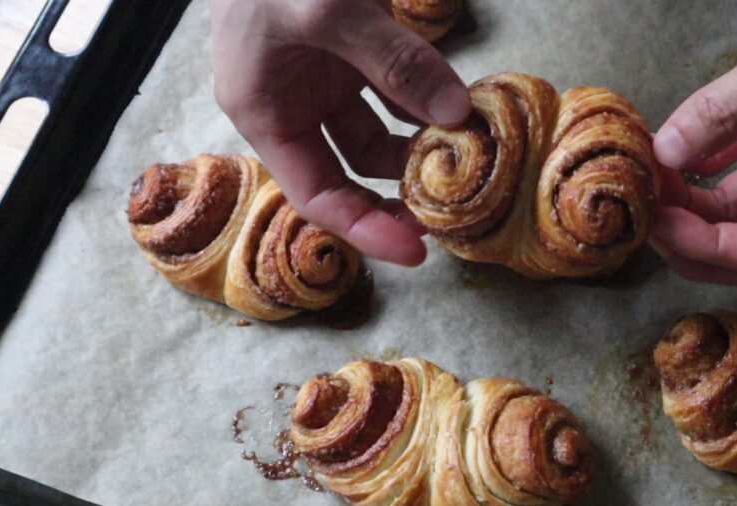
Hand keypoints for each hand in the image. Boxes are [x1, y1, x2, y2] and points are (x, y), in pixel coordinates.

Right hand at [210, 0, 471, 265]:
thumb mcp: (327, 10)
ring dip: (423, 144)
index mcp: (266, 111)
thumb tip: (455, 113)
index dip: (364, 229)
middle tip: (455, 209)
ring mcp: (328, 74)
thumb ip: (393, 60)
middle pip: (354, 171)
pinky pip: (399, 89)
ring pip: (384, 132)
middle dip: (402, 191)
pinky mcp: (357, 47)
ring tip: (470, 156)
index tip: (419, 250)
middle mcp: (296, 102)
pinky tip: (462, 107)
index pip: (317, 194)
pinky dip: (429, 99)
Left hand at [652, 0, 736, 286]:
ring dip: (686, 205)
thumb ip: (726, 111)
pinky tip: (662, 153)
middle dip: (692, 239)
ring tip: (645, 180)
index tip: (657, 223)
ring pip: (730, 208)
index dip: (705, 248)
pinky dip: (691, 167)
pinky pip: (725, 167)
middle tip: (643, 215)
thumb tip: (666, 154)